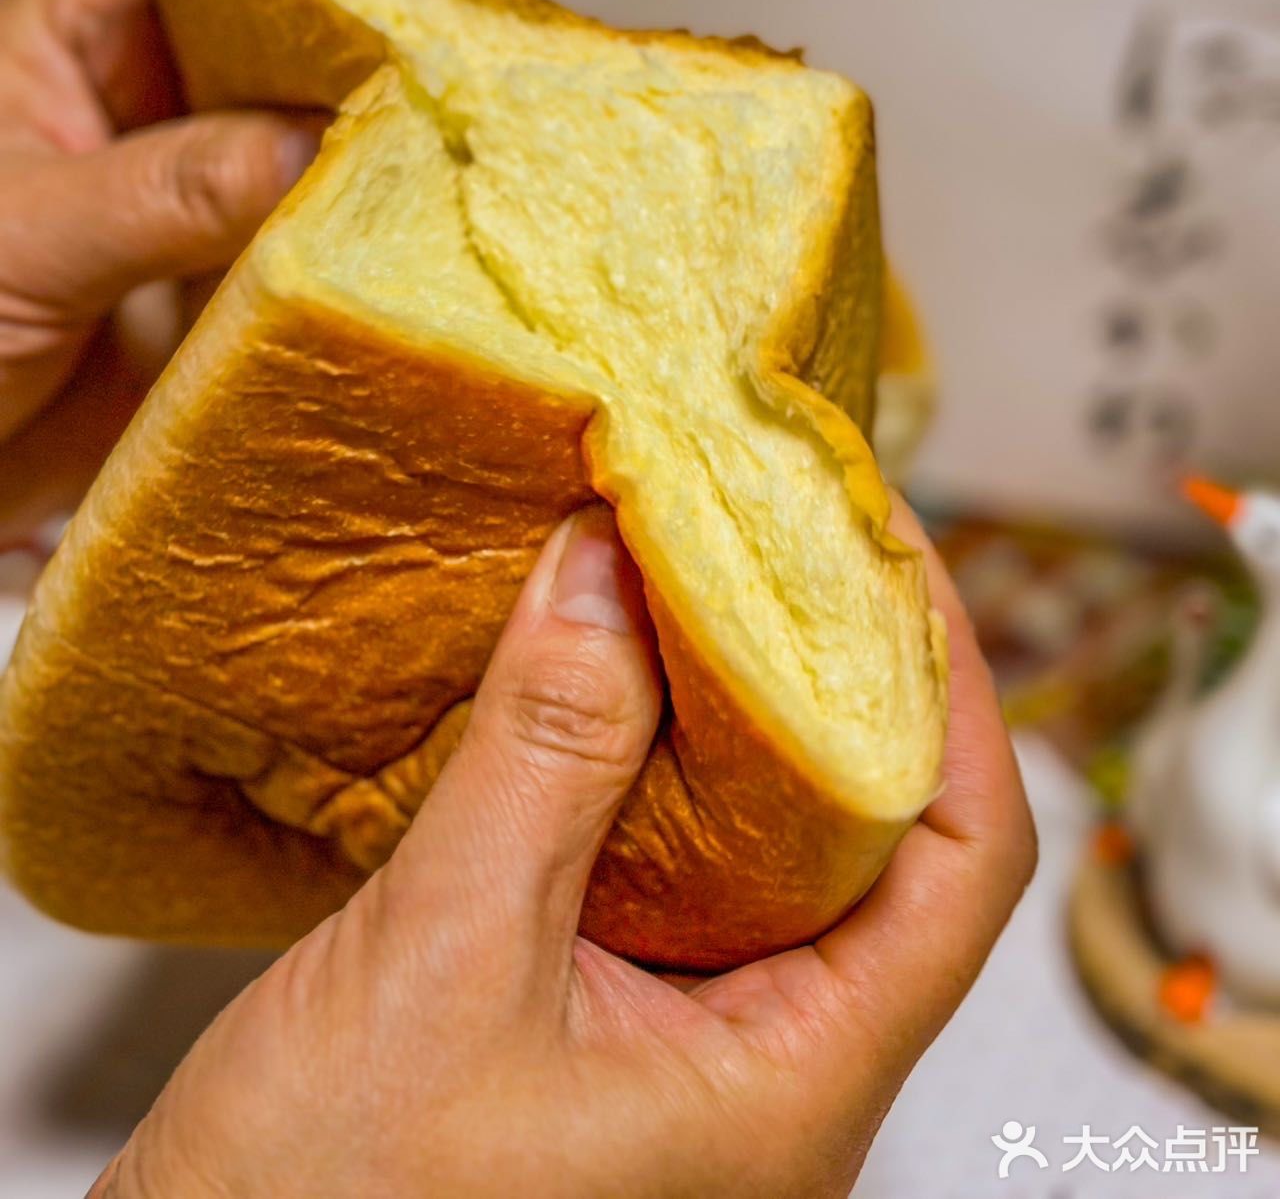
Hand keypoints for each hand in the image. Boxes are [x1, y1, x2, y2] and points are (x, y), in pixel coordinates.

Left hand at [0, 0, 444, 542]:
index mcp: (87, 36)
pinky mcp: (239, 295)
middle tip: (472, 94)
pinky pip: (325, 261)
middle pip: (299, 41)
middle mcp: (163, 105)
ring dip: (393, 167)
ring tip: (473, 183)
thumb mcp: (25, 232)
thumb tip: (319, 146)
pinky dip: (376, 265)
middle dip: (384, 57)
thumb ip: (166, 188)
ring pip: (327, 153)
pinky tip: (429, 270)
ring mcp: (208, 201)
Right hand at [95, 498, 1034, 1198]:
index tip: (885, 548)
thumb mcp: (442, 958)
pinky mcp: (612, 1020)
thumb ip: (544, 750)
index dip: (949, 688)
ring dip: (737, 705)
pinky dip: (652, 755)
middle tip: (784, 527)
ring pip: (770, 844)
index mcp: (792, 1088)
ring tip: (700, 570)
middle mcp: (770, 1071)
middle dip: (839, 670)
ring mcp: (692, 1052)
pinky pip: (674, 863)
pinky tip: (604, 674)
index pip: (962, 862)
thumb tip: (610, 563)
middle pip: (879, 835)